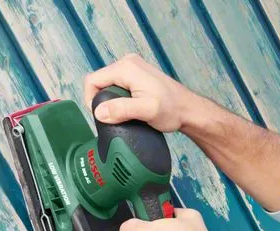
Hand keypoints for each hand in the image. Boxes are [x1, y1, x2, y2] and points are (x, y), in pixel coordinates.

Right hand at [83, 53, 197, 131]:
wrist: (189, 109)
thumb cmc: (172, 109)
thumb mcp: (146, 111)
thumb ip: (123, 110)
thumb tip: (99, 112)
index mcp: (126, 67)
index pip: (92, 80)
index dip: (91, 100)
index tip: (101, 117)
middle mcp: (127, 63)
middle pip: (99, 82)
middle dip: (102, 101)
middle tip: (115, 118)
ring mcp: (132, 68)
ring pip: (107, 85)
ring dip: (111, 101)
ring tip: (125, 114)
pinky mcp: (136, 75)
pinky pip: (117, 86)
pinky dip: (119, 99)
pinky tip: (130, 109)